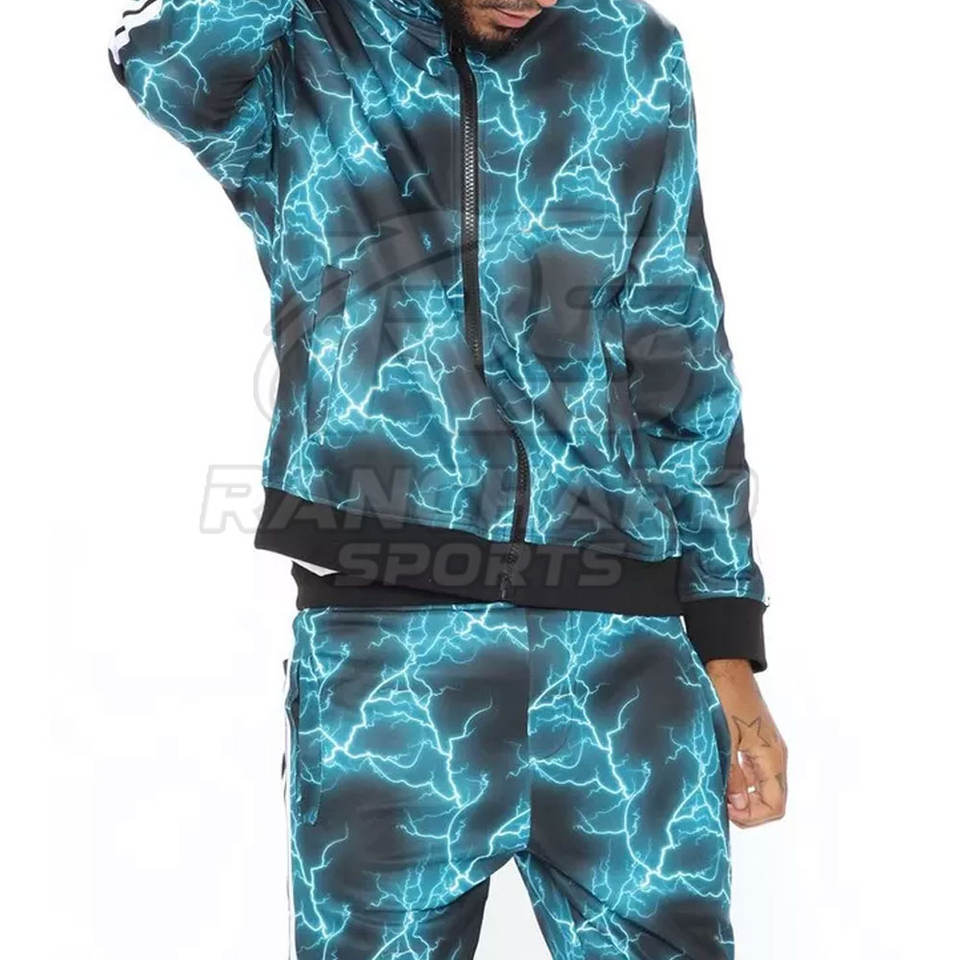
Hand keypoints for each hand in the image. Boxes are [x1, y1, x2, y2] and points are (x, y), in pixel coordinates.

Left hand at [706, 659, 787, 827]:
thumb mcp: (725, 739)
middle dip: (749, 810)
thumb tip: (738, 807)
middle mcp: (776, 755)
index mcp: (772, 757)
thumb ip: (732, 775)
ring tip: (720, 792)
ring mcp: (769, 748)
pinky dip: (744, 782)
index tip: (726, 810)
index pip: (775, 806)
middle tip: (721, 804)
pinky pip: (758, 772)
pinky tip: (725, 776)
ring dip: (746, 797)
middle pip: (773, 800)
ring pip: (766, 787)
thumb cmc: (725, 697)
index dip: (752, 816)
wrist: (727, 666)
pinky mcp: (759, 740)